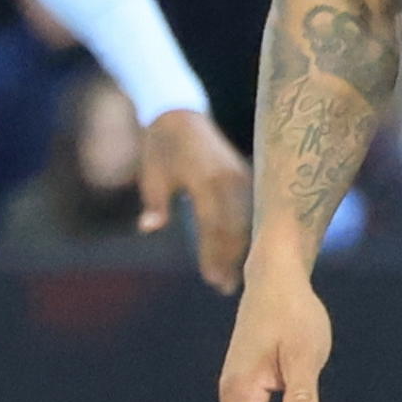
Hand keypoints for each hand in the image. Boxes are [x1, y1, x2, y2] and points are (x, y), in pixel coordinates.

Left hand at [139, 107, 254, 292]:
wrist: (181, 114)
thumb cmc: (161, 148)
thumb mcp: (152, 174)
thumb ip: (154, 202)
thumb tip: (148, 228)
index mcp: (207, 178)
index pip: (214, 224)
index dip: (214, 255)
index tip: (211, 280)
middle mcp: (230, 178)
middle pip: (236, 227)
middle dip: (230, 259)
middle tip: (225, 288)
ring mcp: (242, 176)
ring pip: (248, 221)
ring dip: (242, 250)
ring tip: (234, 279)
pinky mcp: (247, 175)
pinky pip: (252, 210)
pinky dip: (247, 234)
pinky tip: (242, 254)